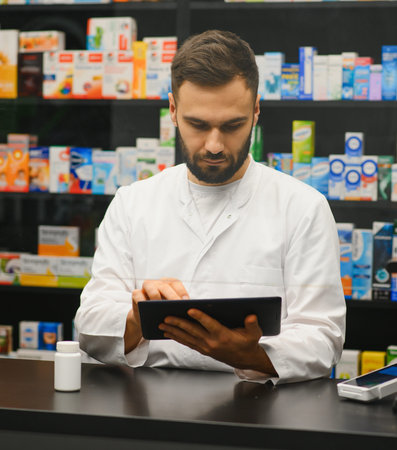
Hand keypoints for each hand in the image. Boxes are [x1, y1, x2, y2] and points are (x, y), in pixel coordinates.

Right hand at [124, 278, 188, 353]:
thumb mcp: (171, 308)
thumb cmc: (163, 312)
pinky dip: (143, 302)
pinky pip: (138, 295)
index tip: (186, 301)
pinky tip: (147, 309)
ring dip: (157, 298)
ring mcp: (146, 286)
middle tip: (177, 306)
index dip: (181, 292)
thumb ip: (178, 306)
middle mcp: (158, 282)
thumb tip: (188, 309)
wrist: (145, 317)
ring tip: (161, 309)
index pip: (176, 284)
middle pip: (165, 287)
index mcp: (169, 283)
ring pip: (152, 289)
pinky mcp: (136, 293)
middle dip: (172, 297)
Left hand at [158, 310, 276, 374]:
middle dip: (178, 324)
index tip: (190, 309)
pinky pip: (187, 343)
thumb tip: (252, 316)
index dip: (200, 316)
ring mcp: (206, 347)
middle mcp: (212, 342)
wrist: (245, 359)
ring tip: (161, 324)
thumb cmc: (249, 342)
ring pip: (187, 338)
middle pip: (193, 331)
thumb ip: (252, 324)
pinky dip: (177, 338)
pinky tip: (168, 332)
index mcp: (223, 336)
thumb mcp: (254, 333)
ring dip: (173, 331)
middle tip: (166, 317)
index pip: (209, 324)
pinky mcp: (203, 349)